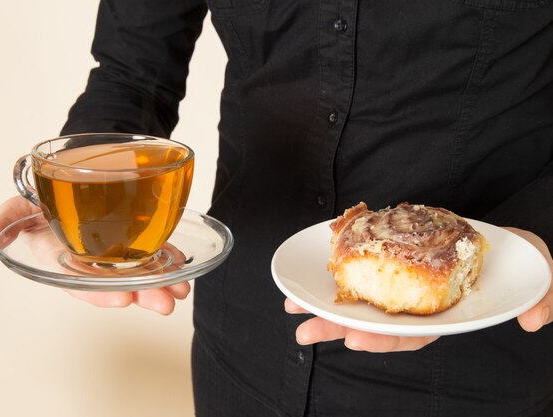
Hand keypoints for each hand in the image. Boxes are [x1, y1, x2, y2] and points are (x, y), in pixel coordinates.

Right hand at [0, 196, 190, 314]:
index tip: (122, 297)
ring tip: (182, 291)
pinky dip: (168, 260)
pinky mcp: (134, 236)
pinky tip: (184, 269)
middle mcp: (93, 262)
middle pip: (119, 283)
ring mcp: (116, 251)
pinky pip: (152, 251)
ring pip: (140, 271)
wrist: (65, 178)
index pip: (82, 284)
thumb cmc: (38, 199)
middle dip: (143, 294)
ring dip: (162, 283)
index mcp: (65, 262)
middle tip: (166, 303)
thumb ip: (0, 224)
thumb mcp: (15, 210)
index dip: (100, 292)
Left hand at [284, 226, 552, 351]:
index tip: (358, 339)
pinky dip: (336, 276)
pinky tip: (308, 279)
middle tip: (306, 332)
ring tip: (292, 309)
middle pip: (378, 323)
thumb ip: (543, 297)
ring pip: (363, 301)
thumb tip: (534, 320)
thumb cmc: (521, 262)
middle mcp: (422, 305)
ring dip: (327, 307)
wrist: (507, 241)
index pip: (415, 335)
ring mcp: (407, 284)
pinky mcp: (395, 260)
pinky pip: (363, 270)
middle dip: (341, 329)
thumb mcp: (542, 276)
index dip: (386, 340)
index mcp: (448, 315)